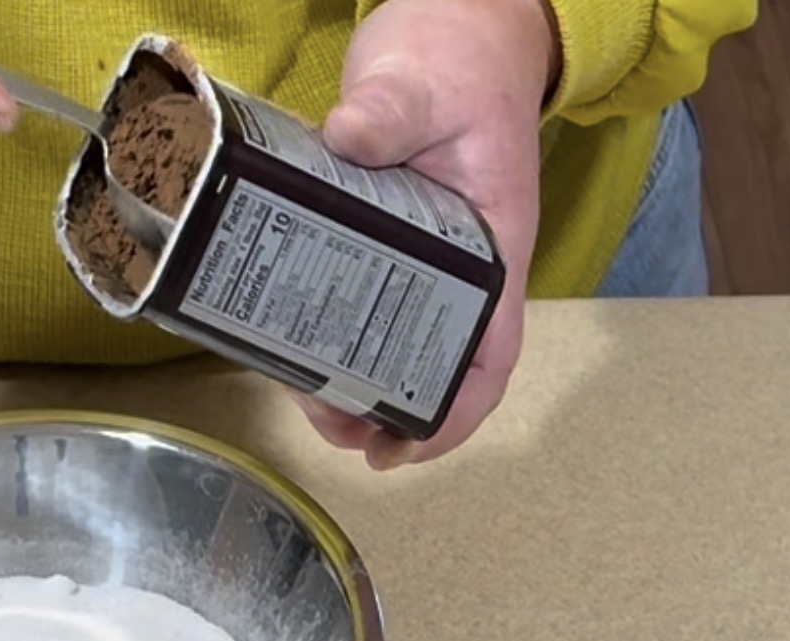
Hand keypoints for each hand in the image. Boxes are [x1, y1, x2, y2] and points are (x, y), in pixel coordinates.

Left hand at [293, 0, 558, 469]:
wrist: (459, 26)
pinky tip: (296, 351)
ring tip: (308, 402)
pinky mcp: (381, 239)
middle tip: (331, 425)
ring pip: (395, 343)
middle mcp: (462, 264)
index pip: (491, 351)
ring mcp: (422, 256)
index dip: (455, 412)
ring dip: (355, 384)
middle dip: (387, 409)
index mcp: (493, 245)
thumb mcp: (423, 81)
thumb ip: (392, 108)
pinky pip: (361, 305)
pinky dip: (332, 339)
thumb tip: (349, 135)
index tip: (405, 449)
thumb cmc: (458, 59)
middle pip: (436, 364)